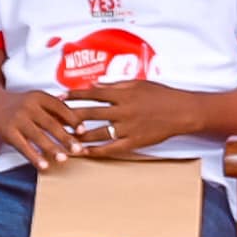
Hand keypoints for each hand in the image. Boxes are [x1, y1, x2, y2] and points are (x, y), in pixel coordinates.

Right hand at [0, 89, 81, 170]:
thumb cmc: (21, 104)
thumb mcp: (38, 100)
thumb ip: (56, 110)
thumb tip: (79, 124)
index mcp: (40, 97)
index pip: (60, 108)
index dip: (72, 119)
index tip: (83, 131)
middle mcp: (29, 106)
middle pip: (50, 123)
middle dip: (65, 137)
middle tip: (78, 149)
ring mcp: (18, 120)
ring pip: (38, 136)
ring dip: (52, 148)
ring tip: (64, 159)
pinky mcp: (8, 133)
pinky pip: (23, 146)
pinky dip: (34, 157)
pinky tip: (44, 165)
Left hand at [71, 81, 199, 157]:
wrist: (181, 111)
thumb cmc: (161, 94)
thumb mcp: (138, 84)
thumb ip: (115, 85)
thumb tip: (94, 85)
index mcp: (123, 94)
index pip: (93, 94)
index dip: (74, 95)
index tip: (60, 97)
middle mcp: (123, 110)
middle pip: (90, 113)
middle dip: (71, 116)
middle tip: (55, 120)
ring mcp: (128, 127)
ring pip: (98, 132)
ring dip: (80, 136)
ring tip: (65, 138)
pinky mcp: (134, 141)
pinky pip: (111, 148)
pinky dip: (97, 150)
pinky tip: (85, 152)